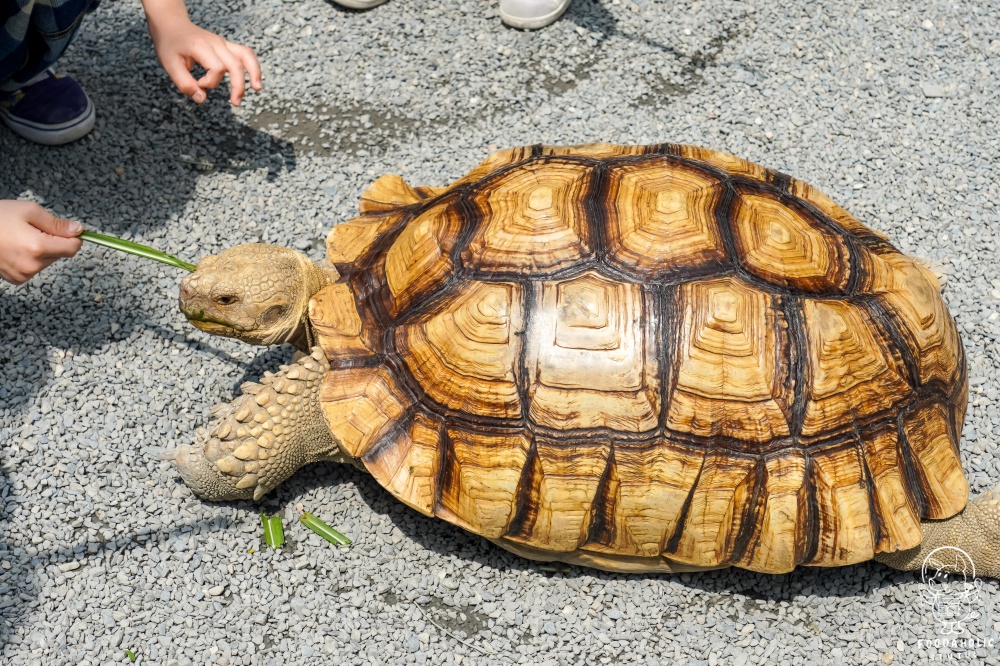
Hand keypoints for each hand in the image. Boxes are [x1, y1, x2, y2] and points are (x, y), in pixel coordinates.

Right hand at [0, 201, 82, 284]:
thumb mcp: (29, 211)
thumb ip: (57, 223)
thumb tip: (79, 230)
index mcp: (37, 247)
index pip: (73, 248)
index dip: (73, 237)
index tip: (67, 229)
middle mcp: (32, 265)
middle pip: (61, 254)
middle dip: (54, 241)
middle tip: (32, 229)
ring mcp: (23, 275)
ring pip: (48, 261)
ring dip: (42, 250)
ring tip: (20, 238)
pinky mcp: (16, 279)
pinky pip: (35, 268)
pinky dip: (31, 258)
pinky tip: (15, 248)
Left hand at [143, 0, 261, 105]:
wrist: (172, 25)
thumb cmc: (170, 45)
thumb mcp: (170, 65)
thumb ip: (185, 84)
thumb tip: (202, 99)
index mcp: (201, 46)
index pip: (216, 68)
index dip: (209, 82)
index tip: (198, 84)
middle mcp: (216, 43)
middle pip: (236, 64)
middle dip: (238, 86)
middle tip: (235, 103)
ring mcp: (223, 43)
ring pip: (247, 55)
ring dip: (254, 73)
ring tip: (257, 88)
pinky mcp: (227, 46)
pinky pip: (246, 54)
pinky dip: (252, 67)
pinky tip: (254, 80)